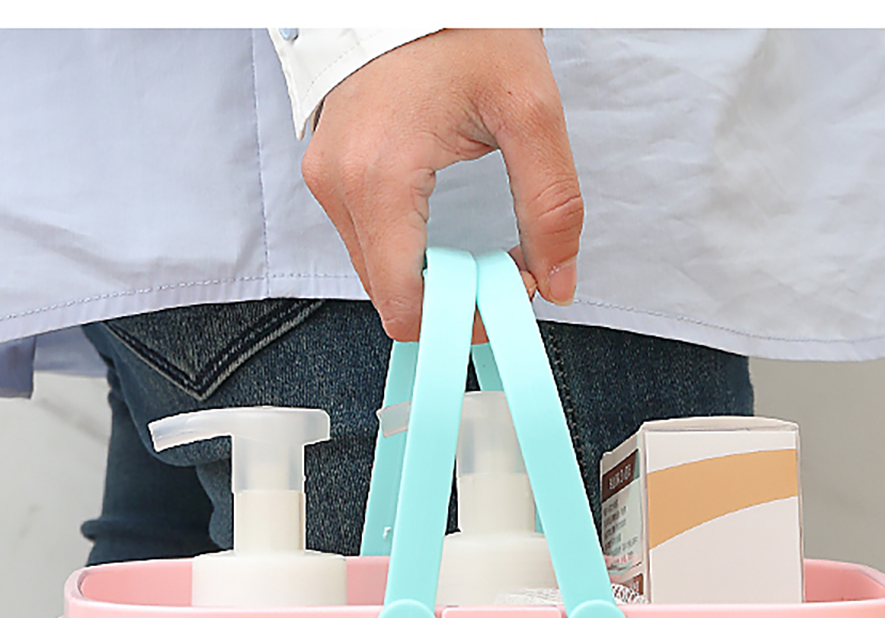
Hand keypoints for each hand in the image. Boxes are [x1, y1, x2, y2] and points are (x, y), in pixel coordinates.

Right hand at [301, 28, 582, 342]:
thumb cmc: (462, 25)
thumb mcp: (529, 109)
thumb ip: (551, 205)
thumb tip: (558, 282)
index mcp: (378, 178)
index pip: (405, 306)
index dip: (460, 321)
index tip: (505, 297)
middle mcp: (338, 186)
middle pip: (390, 297)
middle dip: (451, 303)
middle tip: (503, 274)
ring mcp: (327, 179)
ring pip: (377, 274)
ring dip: (431, 280)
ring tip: (479, 251)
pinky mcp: (329, 172)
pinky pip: (369, 241)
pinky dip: (410, 253)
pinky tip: (445, 233)